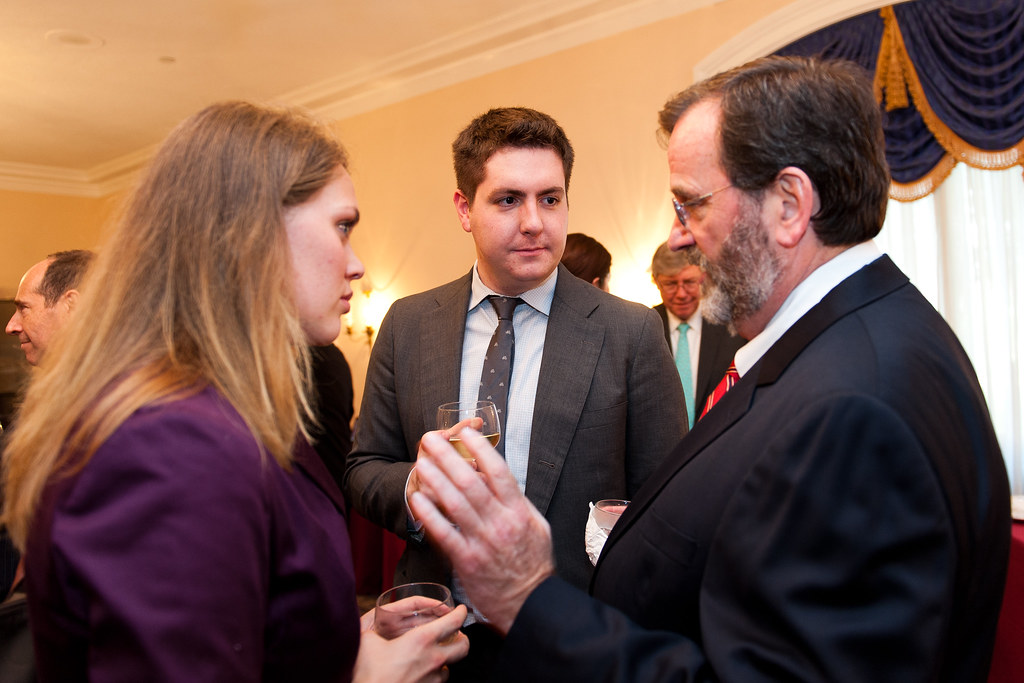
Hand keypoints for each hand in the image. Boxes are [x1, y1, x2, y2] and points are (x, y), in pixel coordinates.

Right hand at [353, 604, 468, 682]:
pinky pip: (438, 681)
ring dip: (446, 659)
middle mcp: (433, 659)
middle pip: (463, 646)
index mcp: (422, 640)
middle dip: (463, 637)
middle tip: (456, 633)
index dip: (461, 613)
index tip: (461, 610)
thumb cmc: (369, 673)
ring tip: (435, 655)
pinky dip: (434, 674)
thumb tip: (372, 623)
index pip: (454, 621)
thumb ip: (373, 628)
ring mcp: (433, 679)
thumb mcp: (368, 641)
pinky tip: (423, 671)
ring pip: (451, 666)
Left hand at [409, 429, 554, 633]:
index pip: (498, 471)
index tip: (466, 432)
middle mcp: (500, 522)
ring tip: (420, 462)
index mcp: (518, 511)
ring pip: (455, 503)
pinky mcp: (466, 560)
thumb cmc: (533, 563)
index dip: (481, 449)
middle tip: (430, 440)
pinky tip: (417, 498)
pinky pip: (444, 533)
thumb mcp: (537, 526)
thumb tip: (498, 479)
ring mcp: (482, 541)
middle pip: (471, 481)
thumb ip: (518, 501)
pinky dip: (429, 514)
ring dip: (435, 479)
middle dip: (448, 457)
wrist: (530, 602)